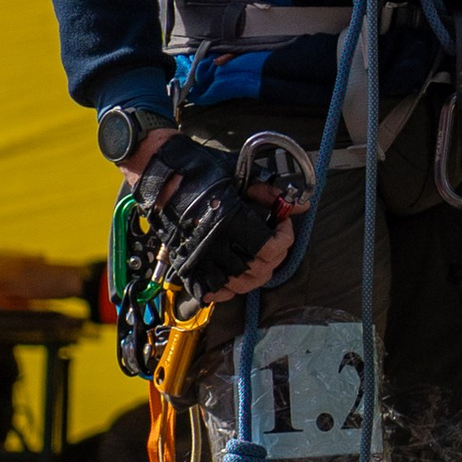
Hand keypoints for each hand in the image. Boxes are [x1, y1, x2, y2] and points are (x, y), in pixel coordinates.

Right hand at [131, 131, 295, 304]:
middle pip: (257, 270)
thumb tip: (300, 206)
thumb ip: (271, 191)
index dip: (285, 237)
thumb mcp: (241, 174)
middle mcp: (213, 243)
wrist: (161, 174)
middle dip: (274, 257)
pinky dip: (226, 290)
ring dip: (254, 275)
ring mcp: (198, 257)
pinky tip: (234, 275)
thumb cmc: (200, 170)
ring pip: (237, 285)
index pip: (271, 248)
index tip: (282, 224)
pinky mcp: (184, 263)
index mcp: (230, 220)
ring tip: (257, 259)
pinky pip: (209, 291)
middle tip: (274, 242)